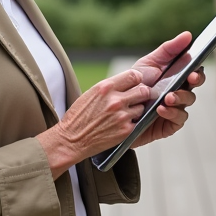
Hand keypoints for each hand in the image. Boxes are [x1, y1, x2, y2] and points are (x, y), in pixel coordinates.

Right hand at [36, 68, 152, 177]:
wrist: (71, 140)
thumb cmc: (79, 116)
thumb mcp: (92, 94)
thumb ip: (110, 88)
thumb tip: (128, 84)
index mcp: (106, 87)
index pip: (134, 75)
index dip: (137, 80)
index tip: (136, 84)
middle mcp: (115, 100)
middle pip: (143, 90)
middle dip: (142, 94)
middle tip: (137, 99)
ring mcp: (122, 115)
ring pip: (142, 107)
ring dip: (136, 110)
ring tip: (124, 114)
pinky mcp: (125, 130)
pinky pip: (137, 122)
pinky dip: (132, 123)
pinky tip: (120, 124)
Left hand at [130, 32, 205, 149]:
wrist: (117, 108)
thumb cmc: (135, 83)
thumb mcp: (149, 63)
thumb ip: (169, 49)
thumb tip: (188, 35)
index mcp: (177, 78)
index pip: (194, 74)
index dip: (197, 72)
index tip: (193, 71)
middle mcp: (179, 93)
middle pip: (194, 87)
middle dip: (194, 83)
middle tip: (189, 79)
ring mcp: (175, 109)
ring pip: (187, 103)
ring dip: (180, 98)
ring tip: (167, 97)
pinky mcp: (169, 124)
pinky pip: (178, 119)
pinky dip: (172, 113)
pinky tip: (161, 109)